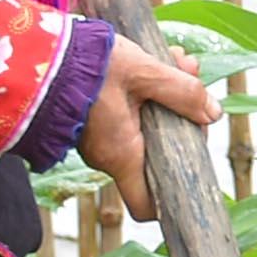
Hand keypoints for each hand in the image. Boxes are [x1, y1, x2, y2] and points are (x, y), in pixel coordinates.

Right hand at [78, 37, 220, 220]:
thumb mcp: (145, 72)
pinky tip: (158, 60)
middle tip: (192, 77)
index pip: (147, 205)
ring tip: (178, 59)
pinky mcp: (94, 121)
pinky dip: (148, 92)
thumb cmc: (92, 65)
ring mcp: (100, 140)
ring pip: (147, 128)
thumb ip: (182, 92)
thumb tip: (213, 114)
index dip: (174, 190)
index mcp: (122, 155)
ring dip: (168, 96)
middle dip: (183, 115)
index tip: (194, 153)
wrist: (44, 51)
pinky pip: (130, 116)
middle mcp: (108, 156)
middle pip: (159, 154)